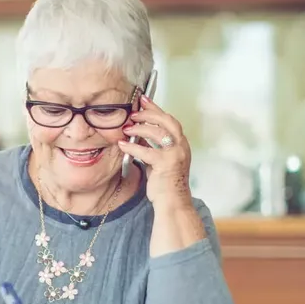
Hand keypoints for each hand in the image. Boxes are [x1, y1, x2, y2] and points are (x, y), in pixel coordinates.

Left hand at [118, 94, 192, 209]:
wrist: (173, 203)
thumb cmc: (165, 184)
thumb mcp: (158, 162)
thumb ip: (151, 148)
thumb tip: (137, 136)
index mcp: (181, 144)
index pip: (169, 120)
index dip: (156, 109)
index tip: (143, 100)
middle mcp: (181, 146)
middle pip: (167, 121)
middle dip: (149, 114)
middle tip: (134, 113)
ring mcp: (175, 154)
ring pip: (158, 132)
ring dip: (140, 127)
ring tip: (127, 128)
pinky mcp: (166, 164)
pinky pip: (146, 150)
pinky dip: (132, 146)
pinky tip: (122, 144)